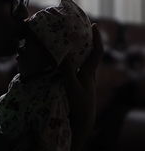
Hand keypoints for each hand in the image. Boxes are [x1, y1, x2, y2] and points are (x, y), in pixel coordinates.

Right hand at [59, 23, 103, 150]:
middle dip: (83, 41)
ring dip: (72, 52)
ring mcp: (80, 82)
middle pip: (88, 54)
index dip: (97, 39)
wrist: (81, 125)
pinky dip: (63, 64)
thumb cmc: (79, 107)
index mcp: (89, 73)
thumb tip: (65, 53)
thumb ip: (68, 71)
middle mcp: (86, 75)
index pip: (97, 53)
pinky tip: (53, 63)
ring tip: (61, 43)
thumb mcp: (72, 87)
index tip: (94, 26)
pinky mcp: (73, 87)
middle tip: (74, 30)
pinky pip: (69, 71)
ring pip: (78, 63)